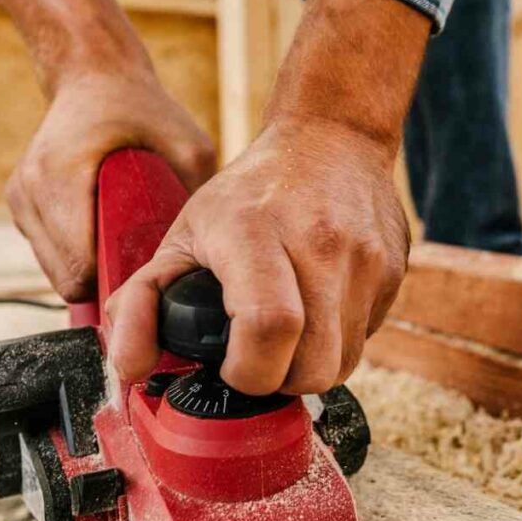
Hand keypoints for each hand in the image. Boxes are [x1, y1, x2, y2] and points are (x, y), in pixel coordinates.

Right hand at [6, 71, 214, 300]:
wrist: (92, 76)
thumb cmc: (140, 108)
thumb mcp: (187, 144)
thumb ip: (196, 192)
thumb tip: (210, 247)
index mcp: (62, 175)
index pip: (78, 266)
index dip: (114, 283)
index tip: (144, 280)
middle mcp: (31, 190)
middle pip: (65, 278)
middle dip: (103, 281)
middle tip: (140, 268)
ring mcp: (21, 199)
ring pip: (54, 272)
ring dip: (88, 269)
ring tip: (123, 247)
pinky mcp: (20, 204)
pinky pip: (49, 254)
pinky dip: (75, 253)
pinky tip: (102, 233)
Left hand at [106, 119, 409, 394]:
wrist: (332, 137)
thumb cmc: (249, 194)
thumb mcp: (181, 235)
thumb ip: (141, 302)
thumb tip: (129, 367)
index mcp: (255, 232)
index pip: (269, 327)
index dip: (249, 371)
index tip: (232, 368)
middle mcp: (319, 243)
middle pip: (314, 366)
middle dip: (281, 383)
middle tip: (259, 359)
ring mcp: (365, 258)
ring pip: (343, 364)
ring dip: (309, 367)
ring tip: (287, 336)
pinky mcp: (393, 271)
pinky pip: (365, 339)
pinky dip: (337, 342)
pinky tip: (318, 310)